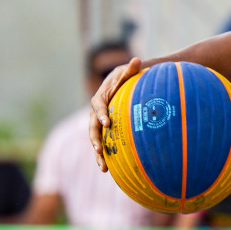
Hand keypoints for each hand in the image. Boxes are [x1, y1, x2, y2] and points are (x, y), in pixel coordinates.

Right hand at [88, 56, 142, 171]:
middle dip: (95, 139)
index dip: (101, 114)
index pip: (98, 106)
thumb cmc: (125, 79)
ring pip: (95, 140)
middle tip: (100, 150)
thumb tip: (137, 59)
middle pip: (92, 127)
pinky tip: (107, 170)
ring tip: (103, 167)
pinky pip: (102, 145)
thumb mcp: (127, 73)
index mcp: (100, 98)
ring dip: (98, 154)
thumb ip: (130, 70)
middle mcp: (96, 113)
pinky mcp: (104, 132)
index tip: (107, 123)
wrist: (121, 87)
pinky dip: (103, 157)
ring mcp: (98, 124)